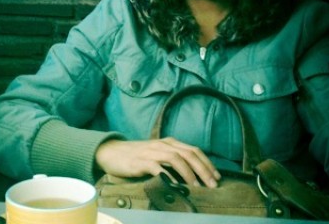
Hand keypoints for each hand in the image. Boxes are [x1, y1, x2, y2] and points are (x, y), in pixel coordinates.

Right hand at [95, 138, 220, 187]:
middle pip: (189, 154)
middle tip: (213, 185)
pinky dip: (167, 176)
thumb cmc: (137, 157)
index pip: (194, 150)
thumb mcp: (157, 154)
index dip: (207, 163)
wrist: (111, 152)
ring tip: (197, 187)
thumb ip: (172, 161)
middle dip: (204, 169)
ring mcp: (152, 152)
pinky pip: (157, 167)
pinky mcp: (141, 161)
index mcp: (169, 143)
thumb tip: (193, 175)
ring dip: (189, 173)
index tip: (217, 177)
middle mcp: (163, 145)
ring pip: (176, 159)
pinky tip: (174, 185)